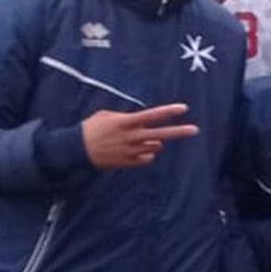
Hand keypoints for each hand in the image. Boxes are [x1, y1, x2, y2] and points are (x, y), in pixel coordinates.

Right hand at [81, 103, 198, 169]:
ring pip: (155, 147)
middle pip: (160, 134)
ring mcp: (129, 151)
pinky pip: (146, 159)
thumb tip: (149, 129)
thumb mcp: (108, 117)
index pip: (152, 115)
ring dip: (154, 142)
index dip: (168, 111)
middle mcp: (130, 137)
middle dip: (179, 132)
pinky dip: (146, 155)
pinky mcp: (127, 163)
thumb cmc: (92, 128)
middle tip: (196, 130)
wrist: (74, 149)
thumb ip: (130, 120)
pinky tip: (135, 150)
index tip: (184, 108)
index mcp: (125, 122)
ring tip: (140, 139)